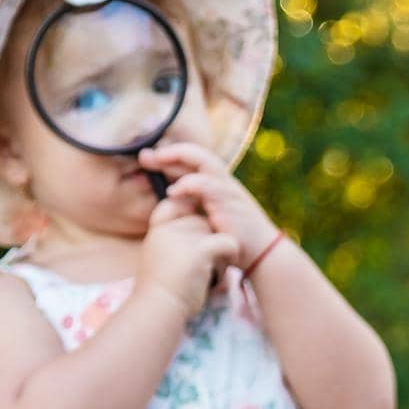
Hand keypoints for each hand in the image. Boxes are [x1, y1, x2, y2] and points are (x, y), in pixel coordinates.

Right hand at [137, 190, 239, 320]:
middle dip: (208, 241)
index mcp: (156, 232)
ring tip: (214, 272)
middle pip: (200, 221)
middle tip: (208, 265)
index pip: (173, 205)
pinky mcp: (199, 249)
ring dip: (219, 251)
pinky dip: (230, 256)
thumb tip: (192, 240)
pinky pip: (227, 242)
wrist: (158, 309)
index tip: (193, 240)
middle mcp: (168, 229)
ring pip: (214, 232)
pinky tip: (225, 270)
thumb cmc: (160, 295)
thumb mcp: (157, 261)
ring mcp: (183, 237)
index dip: (188, 214)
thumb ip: (170, 246)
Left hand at [139, 141, 282, 270]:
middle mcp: (224, 182)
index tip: (148, 158)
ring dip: (177, 158)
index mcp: (219, 185)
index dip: (171, 156)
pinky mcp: (230, 203)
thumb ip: (195, 207)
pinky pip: (208, 186)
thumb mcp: (212, 221)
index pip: (194, 161)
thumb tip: (170, 200)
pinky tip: (172, 192)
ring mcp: (229, 190)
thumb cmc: (236, 240)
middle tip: (145, 154)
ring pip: (203, 162)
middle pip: (196, 155)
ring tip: (156, 161)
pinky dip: (188, 185)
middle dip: (170, 151)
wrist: (263, 256)